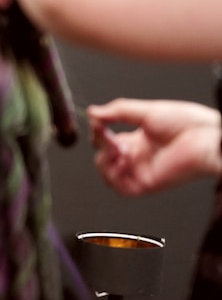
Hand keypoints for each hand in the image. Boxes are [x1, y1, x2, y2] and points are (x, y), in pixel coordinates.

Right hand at [87, 98, 221, 195]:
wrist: (206, 136)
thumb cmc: (187, 123)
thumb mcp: (145, 111)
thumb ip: (116, 111)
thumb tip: (93, 113)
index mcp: (137, 140)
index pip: (106, 142)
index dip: (98, 133)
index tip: (98, 122)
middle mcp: (137, 156)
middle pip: (103, 158)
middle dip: (100, 145)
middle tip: (108, 136)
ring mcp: (141, 170)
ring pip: (108, 176)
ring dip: (105, 161)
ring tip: (117, 149)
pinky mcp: (147, 183)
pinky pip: (121, 189)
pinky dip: (114, 176)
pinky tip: (122, 160)